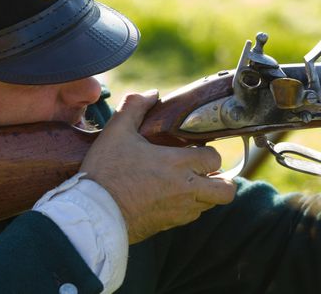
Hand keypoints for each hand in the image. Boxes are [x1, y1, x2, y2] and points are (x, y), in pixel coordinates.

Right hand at [80, 90, 235, 243]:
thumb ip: (135, 107)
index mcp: (177, 163)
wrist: (94, 213)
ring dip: (203, 194)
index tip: (195, 149)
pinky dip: (186, 208)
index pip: (215, 158)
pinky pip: (189, 218)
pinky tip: (167, 197)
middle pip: (226, 190)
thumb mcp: (116, 132)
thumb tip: (152, 94)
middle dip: (221, 180)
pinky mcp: (168, 226)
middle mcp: (185, 189)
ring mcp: (179, 211)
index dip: (208, 152)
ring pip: (209, 205)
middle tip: (203, 172)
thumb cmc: (106, 171)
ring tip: (184, 184)